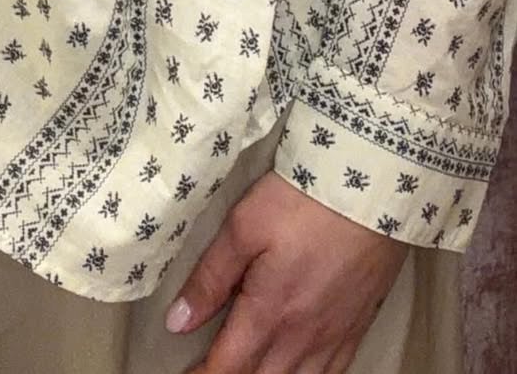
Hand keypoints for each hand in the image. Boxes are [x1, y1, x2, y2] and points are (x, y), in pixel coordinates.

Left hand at [165, 171, 406, 372]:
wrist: (368, 190)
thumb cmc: (301, 202)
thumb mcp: (243, 228)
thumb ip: (210, 278)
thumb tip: (178, 322)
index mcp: (268, 313)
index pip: (227, 367)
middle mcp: (302, 337)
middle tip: (210, 370)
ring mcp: (333, 336)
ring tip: (247, 370)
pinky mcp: (357, 327)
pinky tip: (298, 371)